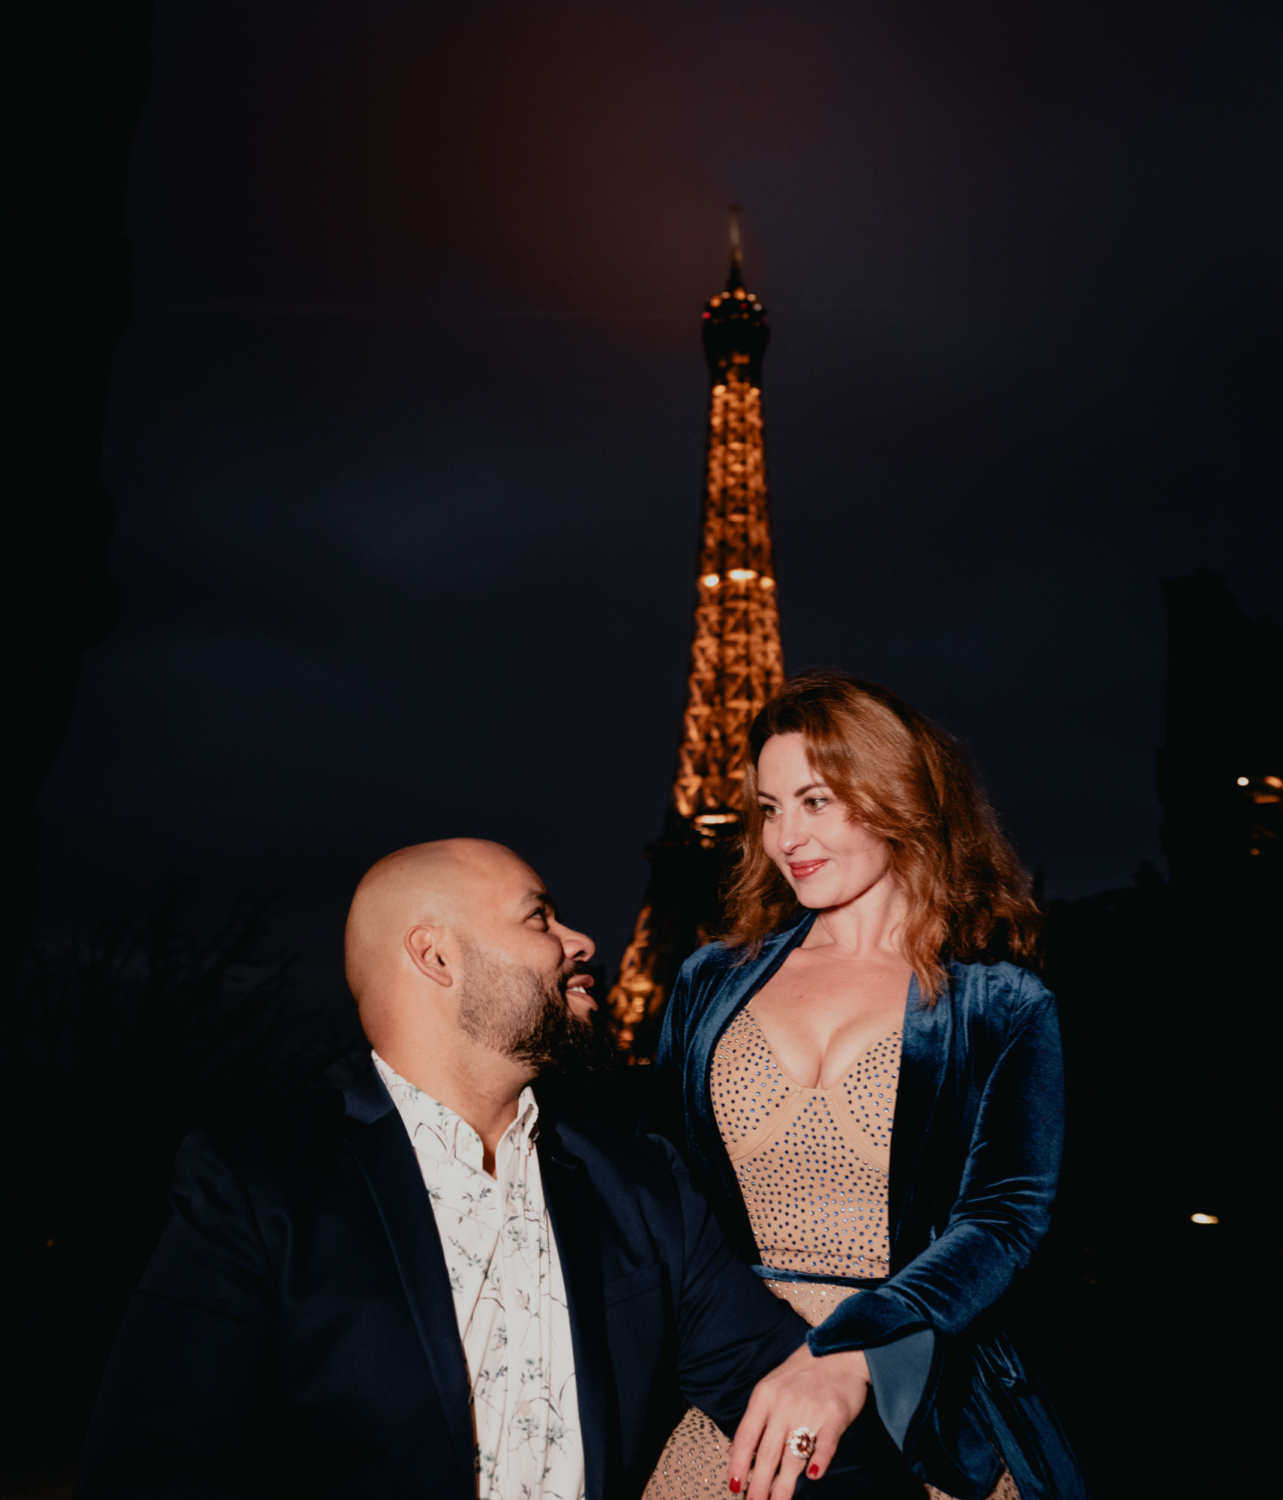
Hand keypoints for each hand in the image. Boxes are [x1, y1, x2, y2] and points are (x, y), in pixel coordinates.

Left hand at [727, 1341, 869, 1498]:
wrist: (839, 1350)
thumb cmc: (802, 1371)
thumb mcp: (771, 1387)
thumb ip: (754, 1419)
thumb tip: (734, 1451)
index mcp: (765, 1396)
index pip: (746, 1437)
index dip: (738, 1465)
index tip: (734, 1487)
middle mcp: (784, 1404)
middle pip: (767, 1453)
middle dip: (759, 1485)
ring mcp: (810, 1409)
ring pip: (793, 1456)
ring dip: (784, 1486)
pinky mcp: (835, 1414)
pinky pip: (826, 1443)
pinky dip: (820, 1460)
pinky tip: (814, 1476)